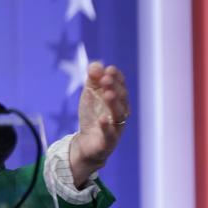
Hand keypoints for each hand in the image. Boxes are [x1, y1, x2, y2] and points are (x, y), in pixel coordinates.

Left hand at [69, 62, 129, 186]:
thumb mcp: (90, 95)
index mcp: (117, 100)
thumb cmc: (92, 116)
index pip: (121, 86)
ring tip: (107, 94)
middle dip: (115, 87)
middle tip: (106, 78)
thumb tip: (96, 65)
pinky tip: (102, 119)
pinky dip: (107, 127)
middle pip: (121, 99)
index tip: (109, 69)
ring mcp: (116, 128)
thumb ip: (93, 80)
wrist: (86, 143)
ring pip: (119, 115)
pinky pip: (110, 134)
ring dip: (114, 104)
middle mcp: (120, 113)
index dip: (117, 78)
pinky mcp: (108, 141)